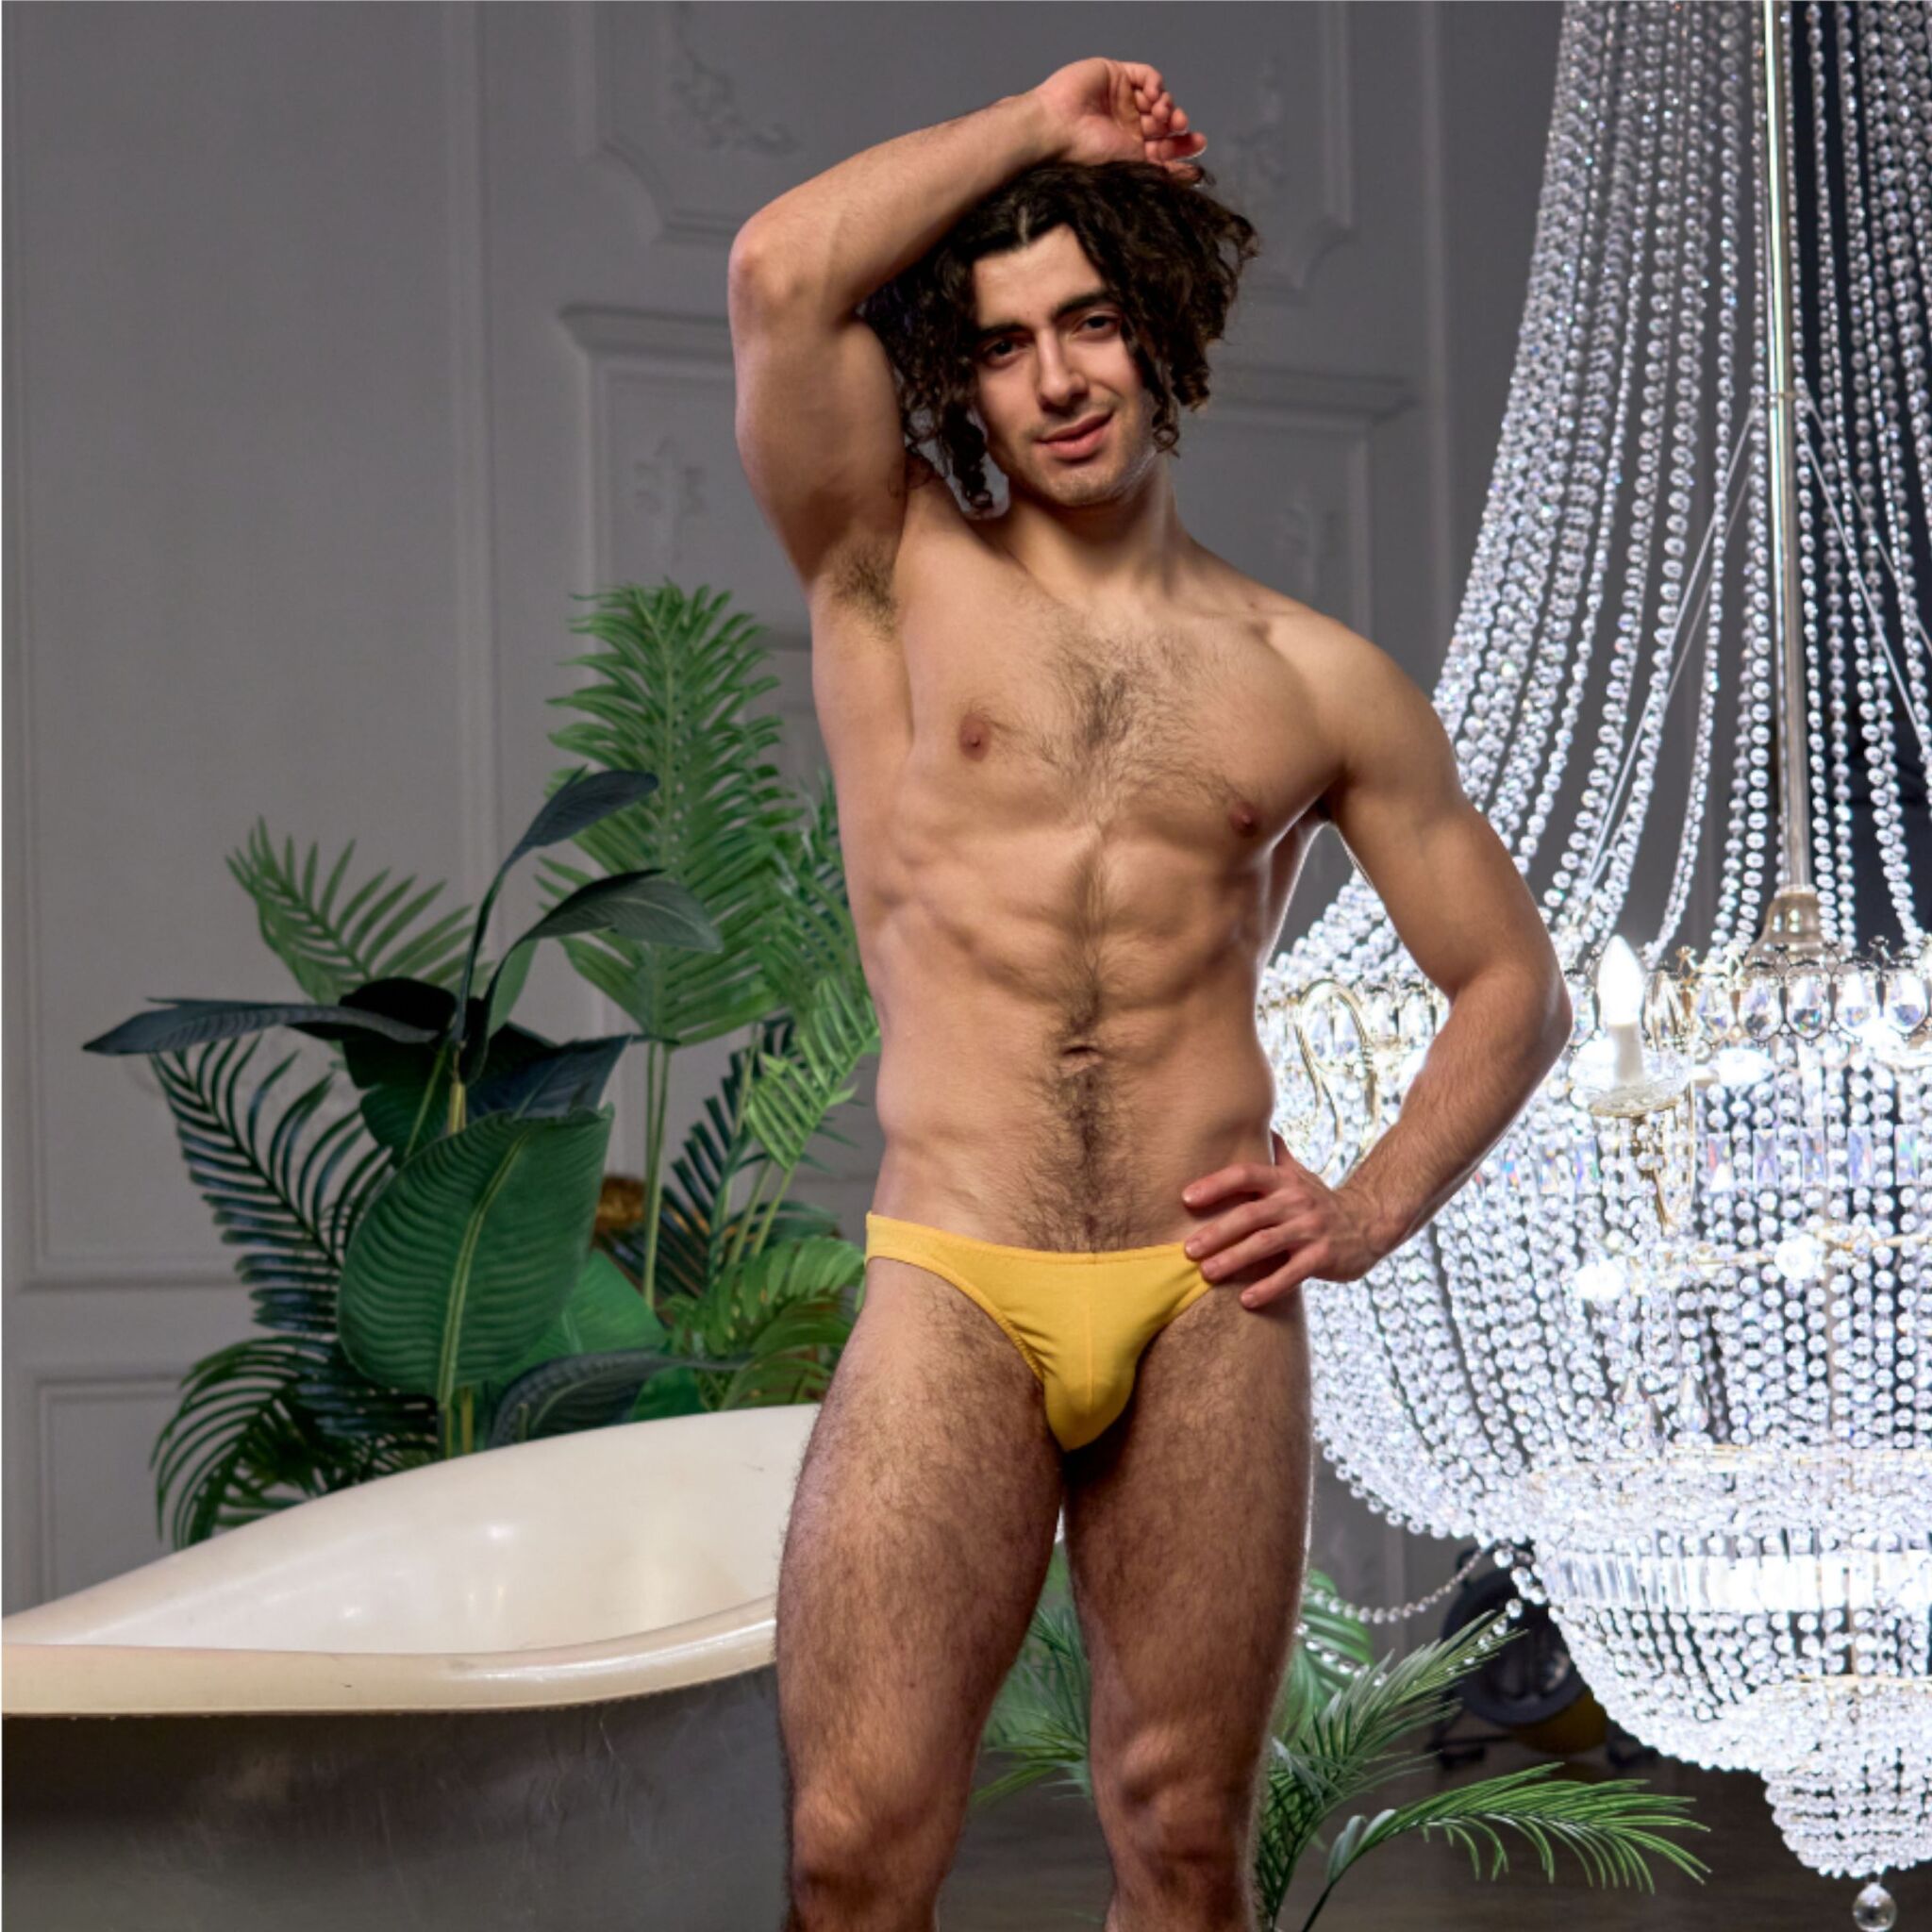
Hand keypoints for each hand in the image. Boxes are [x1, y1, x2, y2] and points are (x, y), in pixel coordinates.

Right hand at [1031, 59, 1207, 179]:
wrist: (1058, 129)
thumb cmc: (1088, 155)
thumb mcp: (1132, 167)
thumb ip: (1163, 170)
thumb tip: (1195, 175)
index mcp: (1129, 150)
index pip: (1164, 146)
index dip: (1183, 145)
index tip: (1199, 145)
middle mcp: (1127, 125)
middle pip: (1164, 122)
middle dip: (1177, 124)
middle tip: (1181, 127)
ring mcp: (1122, 99)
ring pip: (1158, 97)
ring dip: (1167, 104)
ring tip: (1164, 114)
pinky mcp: (1116, 75)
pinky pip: (1145, 75)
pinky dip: (1156, 84)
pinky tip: (1154, 95)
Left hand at [1180, 1129, 1383, 1310]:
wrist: (1371, 1222)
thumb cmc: (1322, 1201)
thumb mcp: (1300, 1175)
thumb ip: (1277, 1155)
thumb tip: (1260, 1127)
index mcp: (1284, 1181)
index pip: (1245, 1175)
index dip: (1215, 1185)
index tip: (1186, 1198)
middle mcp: (1296, 1202)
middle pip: (1250, 1214)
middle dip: (1217, 1232)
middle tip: (1188, 1250)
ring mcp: (1311, 1229)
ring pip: (1265, 1244)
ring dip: (1234, 1260)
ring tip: (1207, 1273)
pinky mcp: (1323, 1257)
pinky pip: (1291, 1274)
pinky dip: (1268, 1287)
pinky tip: (1246, 1300)